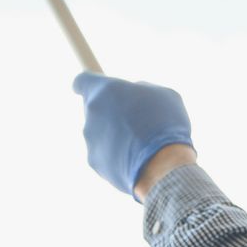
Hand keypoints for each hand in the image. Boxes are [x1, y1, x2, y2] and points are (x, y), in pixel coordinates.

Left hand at [74, 71, 195, 199]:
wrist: (161, 165)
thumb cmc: (164, 124)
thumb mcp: (163, 94)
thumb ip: (142, 90)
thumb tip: (134, 95)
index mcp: (103, 90)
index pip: (82, 80)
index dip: (89, 82)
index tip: (97, 85)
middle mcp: (90, 114)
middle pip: (96, 109)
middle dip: (113, 113)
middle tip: (138, 121)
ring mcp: (90, 141)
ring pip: (101, 134)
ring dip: (117, 136)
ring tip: (143, 145)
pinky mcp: (95, 163)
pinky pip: (106, 155)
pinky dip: (118, 156)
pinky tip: (138, 161)